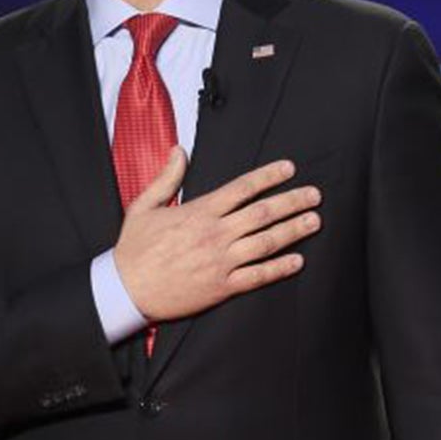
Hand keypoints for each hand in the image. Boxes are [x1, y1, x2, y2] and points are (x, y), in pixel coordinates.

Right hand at [113, 149, 320, 321]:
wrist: (125, 289)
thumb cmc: (134, 249)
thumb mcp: (143, 206)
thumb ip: (167, 178)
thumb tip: (179, 150)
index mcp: (198, 212)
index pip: (242, 188)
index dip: (269, 177)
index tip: (290, 168)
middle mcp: (214, 235)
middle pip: (263, 213)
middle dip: (292, 201)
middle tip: (315, 195)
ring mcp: (221, 262)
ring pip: (266, 242)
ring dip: (294, 230)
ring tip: (315, 220)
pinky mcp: (222, 287)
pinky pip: (258, 276)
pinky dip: (280, 268)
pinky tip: (299, 260)